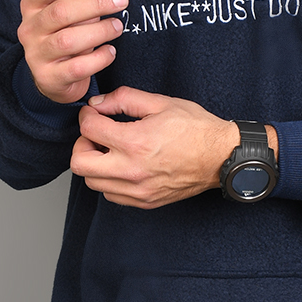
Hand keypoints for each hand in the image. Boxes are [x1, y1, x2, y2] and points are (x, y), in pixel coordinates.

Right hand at [17, 0, 127, 103]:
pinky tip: (111, 51)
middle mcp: (30, 28)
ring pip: (67, 41)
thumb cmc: (66, 29)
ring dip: (98, 31)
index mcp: (33, 4)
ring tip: (118, 26)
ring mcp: (37, 55)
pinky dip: (97, 59)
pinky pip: (76, 69)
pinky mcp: (50, 78)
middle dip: (94, 4)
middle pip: (60, 12)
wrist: (54, 75)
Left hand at [71, 87, 238, 207]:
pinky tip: (122, 166)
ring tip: (110, 151)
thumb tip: (98, 103)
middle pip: (80, 163)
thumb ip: (124, 99)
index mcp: (135, 142)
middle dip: (82, 144)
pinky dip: (109, 181)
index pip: (89, 129)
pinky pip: (111, 195)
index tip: (93, 113)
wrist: (221, 156)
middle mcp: (132, 170)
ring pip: (92, 183)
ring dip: (94, 164)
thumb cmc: (197, 129)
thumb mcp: (161, 102)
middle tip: (95, 134)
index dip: (86, 116)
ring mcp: (138, 190)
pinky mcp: (145, 202)